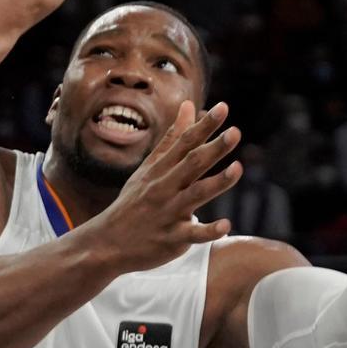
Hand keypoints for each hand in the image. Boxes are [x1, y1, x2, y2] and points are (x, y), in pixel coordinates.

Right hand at [83, 101, 242, 273]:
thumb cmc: (133, 202)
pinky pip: (192, 234)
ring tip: (238, 168)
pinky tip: (226, 225)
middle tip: (235, 132)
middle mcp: (165, 187)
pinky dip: (208, 230)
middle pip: (192, 164)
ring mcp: (168, 213)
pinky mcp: (172, 238)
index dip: (204, 126)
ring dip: (218, 182)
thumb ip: (172, 138)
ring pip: (195, 195)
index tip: (223, 108)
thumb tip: (189, 105)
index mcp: (161, 169)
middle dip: (214, 148)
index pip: (185, 143)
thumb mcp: (149, 168)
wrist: (108, 243)